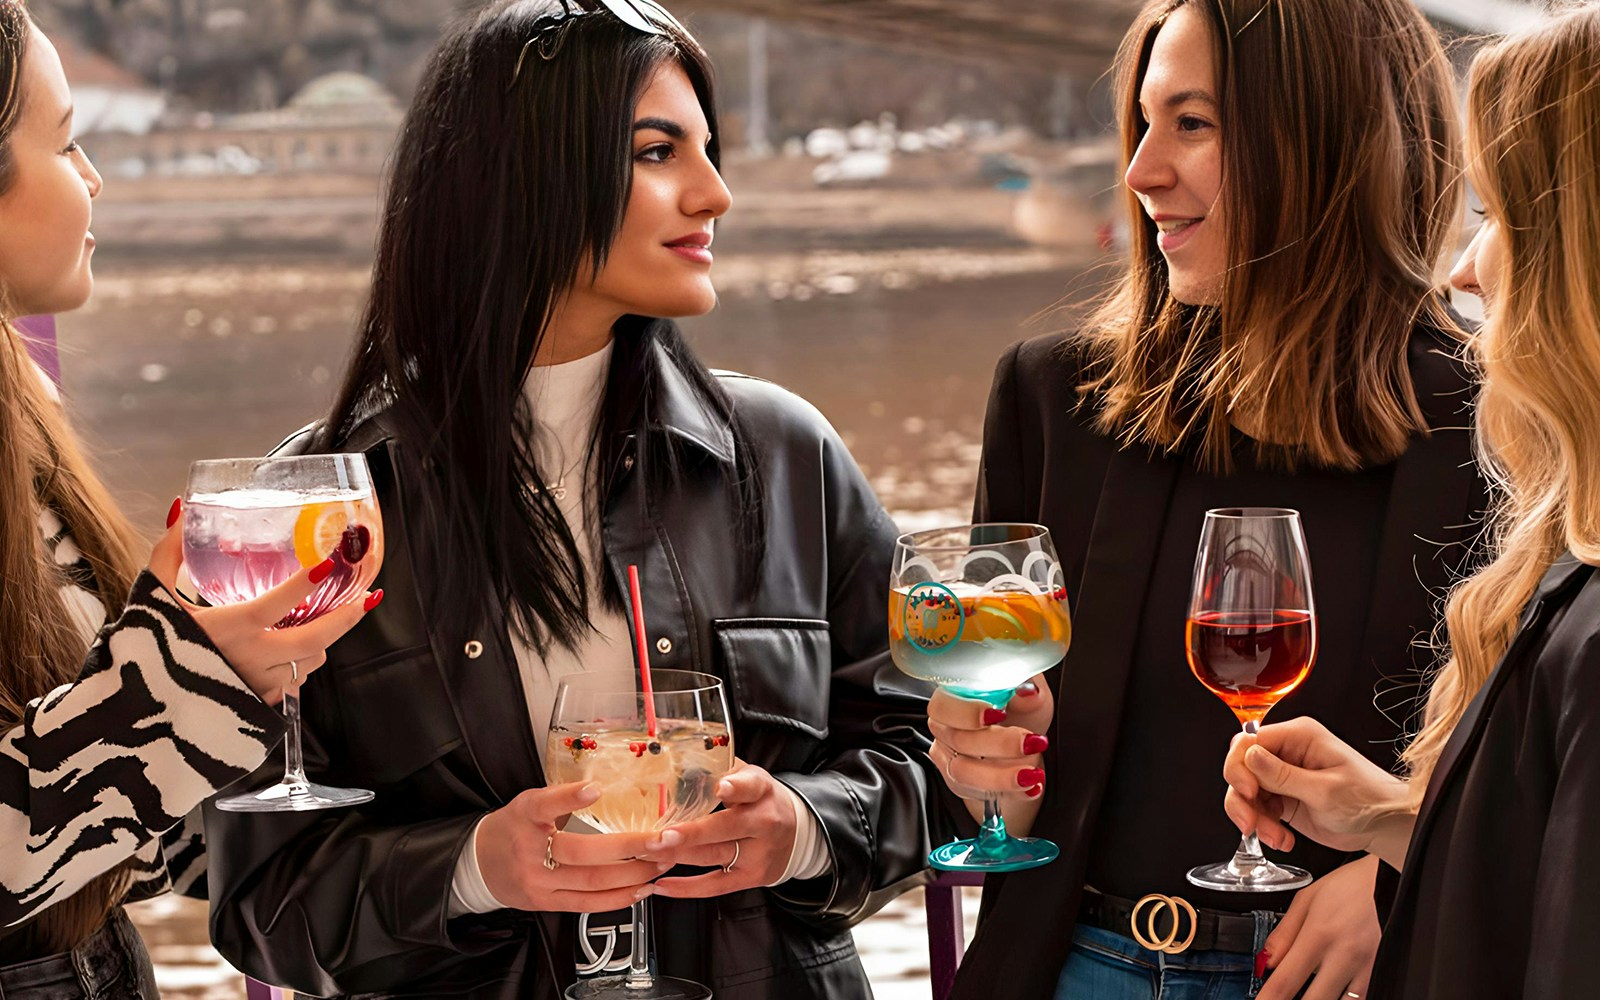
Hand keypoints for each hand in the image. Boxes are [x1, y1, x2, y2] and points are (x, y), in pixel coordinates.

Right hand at [148, 504, 375, 704]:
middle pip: (316, 637)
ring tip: (325, 619)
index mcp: (230, 629)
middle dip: (347, 616)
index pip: (279, 603)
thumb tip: (180, 510)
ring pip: (311, 659)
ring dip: (321, 640)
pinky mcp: (261, 705)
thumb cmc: (149, 650)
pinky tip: (294, 651)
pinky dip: (301, 664)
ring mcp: (260, 685)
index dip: (305, 583)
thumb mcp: (154, 598)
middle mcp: (252, 658)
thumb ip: (169, 553)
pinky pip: (296, 682)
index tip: (329, 564)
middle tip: (366, 597)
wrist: (142, 711)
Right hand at [475, 782, 678, 912]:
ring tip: (660, 862)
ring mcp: (539, 881)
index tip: (594, 790)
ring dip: (634, 873)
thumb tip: (607, 787)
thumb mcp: (529, 803)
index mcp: (525, 817)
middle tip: (662, 839)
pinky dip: (619, 898)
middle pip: (583, 852)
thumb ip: (563, 798)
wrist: (480, 864)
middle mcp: (531, 850)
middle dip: (631, 847)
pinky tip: (641, 888)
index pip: (545, 805)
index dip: (570, 798)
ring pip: (592, 881)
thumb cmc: (513, 828)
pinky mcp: (546, 903)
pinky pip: (587, 904)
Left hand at [648, 761, 797, 897]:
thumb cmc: (763, 801)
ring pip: (714, 855)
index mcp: (762, 791)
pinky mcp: (750, 877)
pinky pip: (715, 886)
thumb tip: (680, 761)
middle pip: (727, 827)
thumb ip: (721, 769)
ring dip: (679, 855)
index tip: (719, 787)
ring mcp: (757, 854)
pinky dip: (686, 887)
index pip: (750, 787)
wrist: (796, 834)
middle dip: (693, 832)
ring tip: (650, 852)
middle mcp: (763, 823)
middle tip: (664, 835)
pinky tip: (662, 884)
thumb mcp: (751, 778)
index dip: (735, 787)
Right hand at [926, 676, 1050, 830]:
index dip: (968, 712)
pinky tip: (1031, 788)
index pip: (943, 705)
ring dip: (1002, 775)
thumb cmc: (1021, 717)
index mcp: (953, 699)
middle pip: (957, 740)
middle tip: (1032, 743)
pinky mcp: (960, 785)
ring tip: (1033, 774)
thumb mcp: (1032, 701)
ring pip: (963, 772)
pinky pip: (975, 794)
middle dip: (998, 744)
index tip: (999, 714)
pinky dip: (1008, 792)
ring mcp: (949, 759)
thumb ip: (1030, 694)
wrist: (1021, 751)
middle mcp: (945, 729)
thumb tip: (1028, 692)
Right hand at [1222, 717, 1414, 866]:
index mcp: (1298, 736)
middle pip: (1240, 767)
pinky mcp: (1282, 797)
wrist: (1384, 826)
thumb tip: (1249, 756)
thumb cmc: (1368, 800)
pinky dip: (1263, 827)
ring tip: (1275, 836)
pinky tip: (1281, 838)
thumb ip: (1283, 775)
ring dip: (1253, 818)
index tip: (1249, 792)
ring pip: (1244, 792)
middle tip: (1251, 822)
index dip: (1240, 767)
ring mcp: (1282, 776)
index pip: (1248, 741)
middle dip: (1242, 798)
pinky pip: (1257, 809)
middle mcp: (1286, 752)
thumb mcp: (1325, 790)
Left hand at [1256, 856, 1379, 999]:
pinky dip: (1345, 998)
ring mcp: (1367, 966)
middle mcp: (1344, 955)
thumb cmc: (1350, 886)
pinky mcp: (1381, 970)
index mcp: (1319, 934)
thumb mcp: (1307, 899)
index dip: (1269, 999)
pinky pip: (1361, 997)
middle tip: (1286, 995)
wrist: (1390, 879)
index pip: (1286, 981)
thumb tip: (1267, 962)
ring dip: (1321, 999)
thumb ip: (1283, 934)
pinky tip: (1333, 991)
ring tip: (1311, 989)